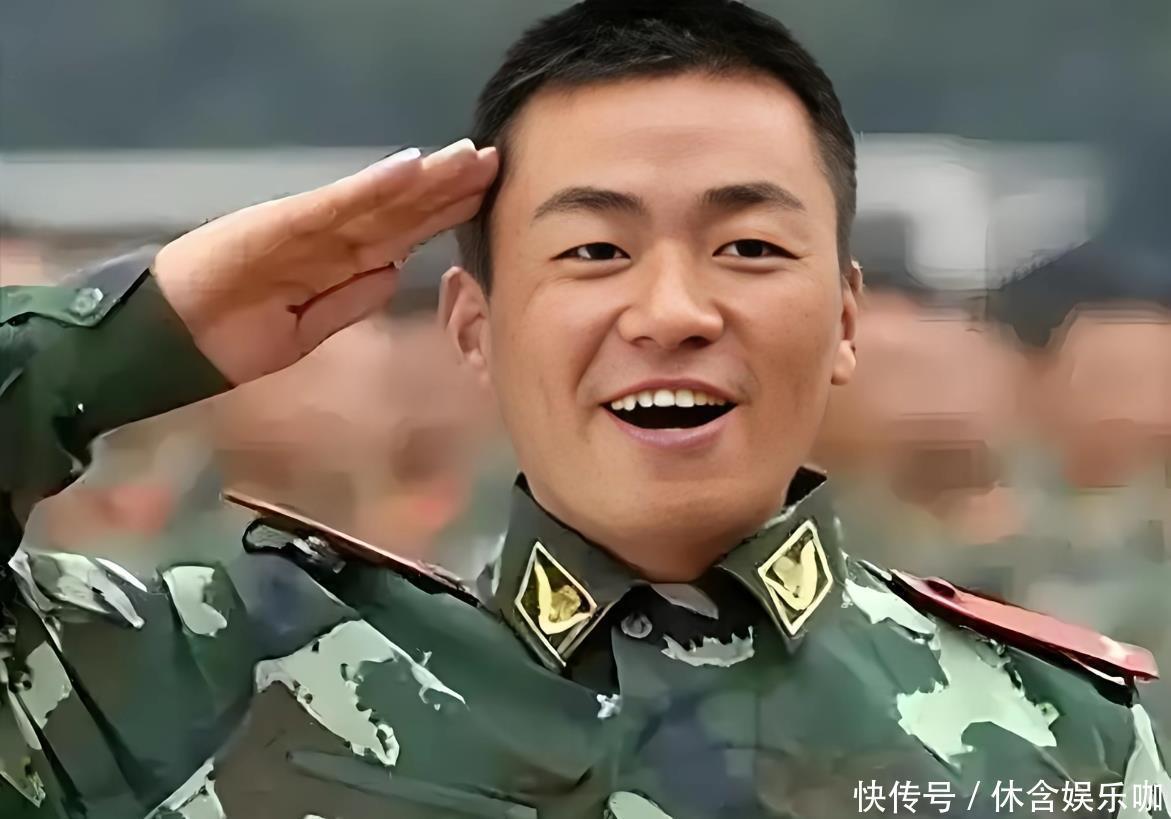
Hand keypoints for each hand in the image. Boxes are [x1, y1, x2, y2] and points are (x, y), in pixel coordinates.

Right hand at [153, 139, 497, 383]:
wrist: (171, 340)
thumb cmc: (233, 337)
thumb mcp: (309, 329)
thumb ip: (352, 299)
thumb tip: (396, 270)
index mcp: (336, 261)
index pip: (402, 233)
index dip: (444, 214)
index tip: (489, 198)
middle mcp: (328, 237)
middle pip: (399, 209)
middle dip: (448, 187)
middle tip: (495, 160)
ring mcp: (307, 227)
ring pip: (377, 200)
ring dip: (424, 179)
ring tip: (468, 157)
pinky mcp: (280, 224)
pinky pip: (335, 205)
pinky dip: (372, 186)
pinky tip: (409, 168)